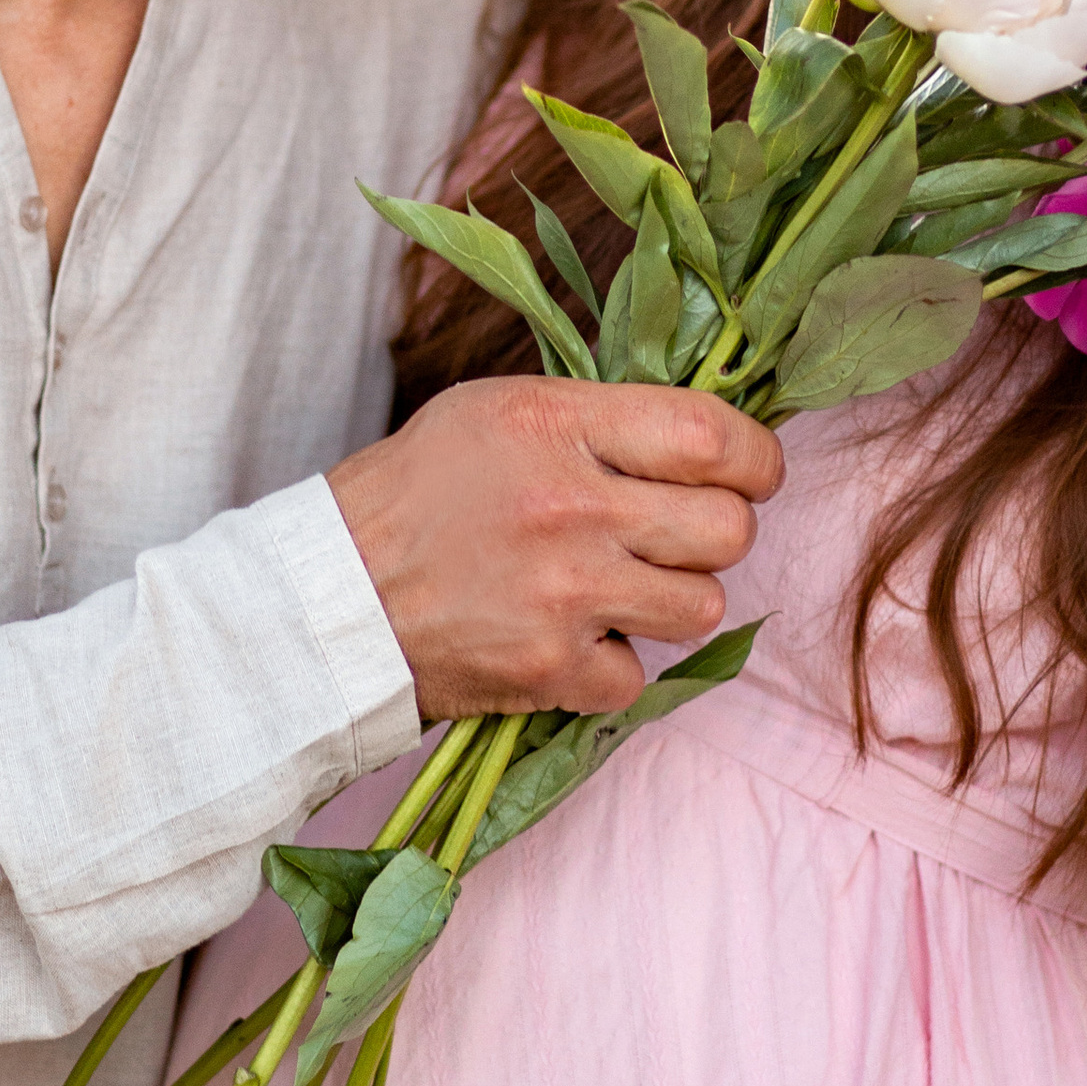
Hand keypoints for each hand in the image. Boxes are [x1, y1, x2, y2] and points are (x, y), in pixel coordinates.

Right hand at [328, 380, 785, 719]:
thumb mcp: (498, 410)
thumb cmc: (415, 492)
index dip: (756, 457)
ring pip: (702, 605)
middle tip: (681, 533)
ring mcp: (564, 594)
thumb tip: (705, 437)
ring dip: (673, 600)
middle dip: (719, 531)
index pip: (710, 434)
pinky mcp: (549, 668)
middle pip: (727, 528)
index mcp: (556, 424)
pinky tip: (572, 638)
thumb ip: (599, 419)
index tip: (754, 471)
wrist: (329, 599)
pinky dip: (613, 664)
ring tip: (622, 586)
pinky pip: (639, 674)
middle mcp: (570, 506)